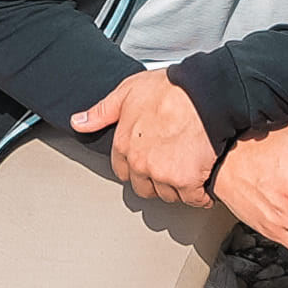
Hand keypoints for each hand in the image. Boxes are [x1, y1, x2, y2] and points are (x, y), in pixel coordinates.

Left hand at [77, 65, 218, 207]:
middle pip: (144, 186)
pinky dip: (199, 193)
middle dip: (156, 178)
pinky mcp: (187, 182)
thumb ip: (103, 111)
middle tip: (173, 161)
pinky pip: (192, 198)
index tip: (151, 156)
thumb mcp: (130, 90)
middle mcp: (140, 162)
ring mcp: (163, 174)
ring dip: (178, 186)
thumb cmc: (173, 88)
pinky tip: (203, 179)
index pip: (123, 169)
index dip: (138, 163)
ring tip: (190, 166)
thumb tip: (79, 123)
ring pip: (168, 194)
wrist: (208, 94)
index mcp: (125, 143)